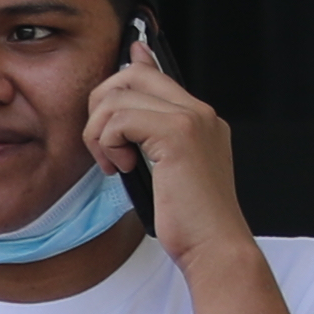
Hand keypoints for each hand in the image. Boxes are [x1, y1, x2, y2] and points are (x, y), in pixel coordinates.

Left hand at [85, 24, 242, 263]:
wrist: (214, 245)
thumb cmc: (188, 220)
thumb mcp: (164, 173)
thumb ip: (146, 142)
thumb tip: (120, 123)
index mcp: (199, 119)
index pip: (155, 75)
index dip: (128, 68)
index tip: (115, 75)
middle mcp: (199, 112)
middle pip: (130, 75)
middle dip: (99, 109)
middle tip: (105, 148)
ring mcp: (191, 119)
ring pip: (117, 97)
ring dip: (99, 135)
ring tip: (115, 165)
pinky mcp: (178, 134)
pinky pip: (119, 119)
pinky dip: (108, 144)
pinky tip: (124, 169)